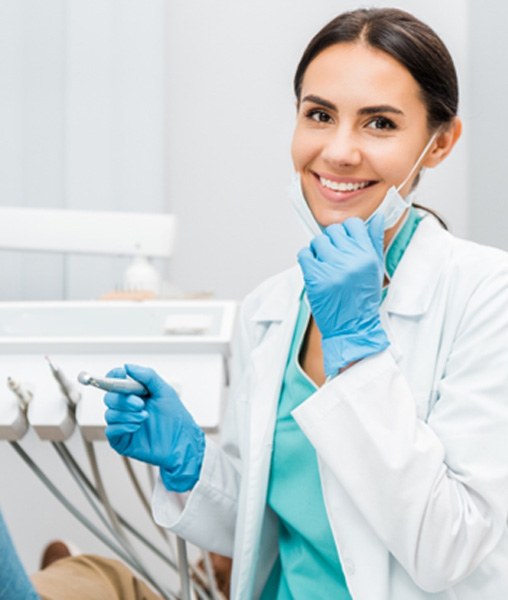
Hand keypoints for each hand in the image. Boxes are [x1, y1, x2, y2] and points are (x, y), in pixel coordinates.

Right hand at [103, 364, 204, 491]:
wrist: (182, 441)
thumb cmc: (175, 417)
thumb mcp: (164, 391)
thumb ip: (147, 376)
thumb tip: (128, 366)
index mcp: (135, 394)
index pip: (115, 382)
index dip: (114, 377)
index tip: (120, 373)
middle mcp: (127, 408)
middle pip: (110, 397)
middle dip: (124, 399)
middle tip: (140, 403)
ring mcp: (123, 423)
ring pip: (110, 414)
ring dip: (127, 414)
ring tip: (144, 417)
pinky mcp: (122, 440)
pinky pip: (111, 430)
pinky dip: (123, 426)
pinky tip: (137, 426)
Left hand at [297, 214, 388, 376]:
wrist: (352, 327)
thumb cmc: (363, 300)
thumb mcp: (376, 269)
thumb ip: (374, 241)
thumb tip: (377, 218)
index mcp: (367, 255)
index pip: (353, 224)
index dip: (347, 232)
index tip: (345, 242)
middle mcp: (350, 259)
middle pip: (333, 231)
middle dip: (332, 242)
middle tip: (334, 258)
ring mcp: (331, 268)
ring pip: (318, 241)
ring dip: (318, 251)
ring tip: (325, 266)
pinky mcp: (315, 277)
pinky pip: (304, 254)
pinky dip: (307, 259)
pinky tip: (315, 270)